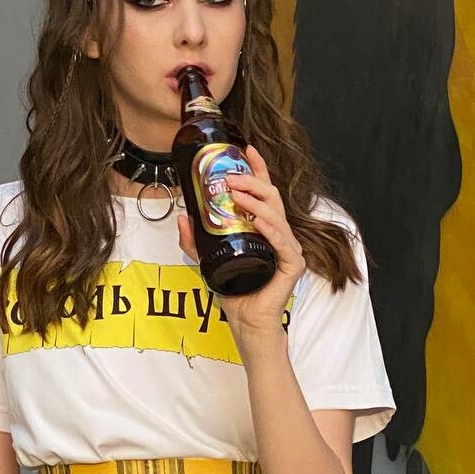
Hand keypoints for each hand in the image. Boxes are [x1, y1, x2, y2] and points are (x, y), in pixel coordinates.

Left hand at [176, 144, 305, 349]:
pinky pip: (283, 241)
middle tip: (228, 176)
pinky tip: (257, 220)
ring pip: (276, 214)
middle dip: (250, 181)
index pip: (263, 193)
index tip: (245, 149)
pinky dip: (270, 228)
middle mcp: (279, 234)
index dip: (257, 169)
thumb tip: (181, 217)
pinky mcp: (292, 265)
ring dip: (255, 200)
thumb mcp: (207, 260)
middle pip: (270, 197)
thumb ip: (194, 241)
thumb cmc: (234, 292)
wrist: (246, 324)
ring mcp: (288, 248)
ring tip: (234, 192)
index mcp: (264, 228)